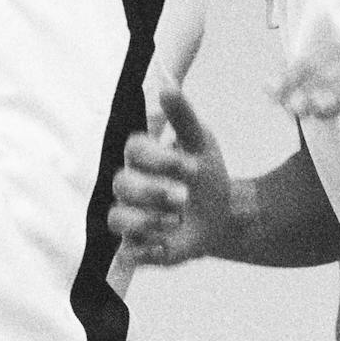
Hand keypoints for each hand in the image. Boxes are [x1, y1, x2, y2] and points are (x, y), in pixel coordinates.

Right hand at [108, 88, 233, 264]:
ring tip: (177, 221)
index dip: (158, 157)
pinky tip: (165, 246)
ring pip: (117, 218)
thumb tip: (166, 88)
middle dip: (152, 190)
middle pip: (122, 184)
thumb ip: (184, 118)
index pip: (134, 149)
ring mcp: (132, 216)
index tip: (190, 165)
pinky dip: (144, 250)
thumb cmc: (205, 175)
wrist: (222, 217)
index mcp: (144, 156)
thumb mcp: (201, 144)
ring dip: (146, 220)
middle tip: (183, 197)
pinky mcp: (138, 246)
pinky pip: (127, 252)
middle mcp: (131, 185)